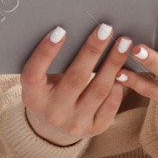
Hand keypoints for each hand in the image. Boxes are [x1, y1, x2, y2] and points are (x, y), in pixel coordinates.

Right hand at [21, 21, 137, 145]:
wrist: (53, 128)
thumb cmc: (47, 92)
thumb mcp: (40, 80)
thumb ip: (52, 62)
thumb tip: (78, 29)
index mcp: (33, 97)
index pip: (35, 73)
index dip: (46, 52)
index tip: (61, 30)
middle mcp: (52, 112)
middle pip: (76, 78)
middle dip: (92, 50)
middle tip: (106, 28)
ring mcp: (74, 124)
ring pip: (98, 90)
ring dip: (113, 64)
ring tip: (123, 43)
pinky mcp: (93, 129)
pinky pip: (109, 107)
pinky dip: (117, 88)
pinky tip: (125, 71)